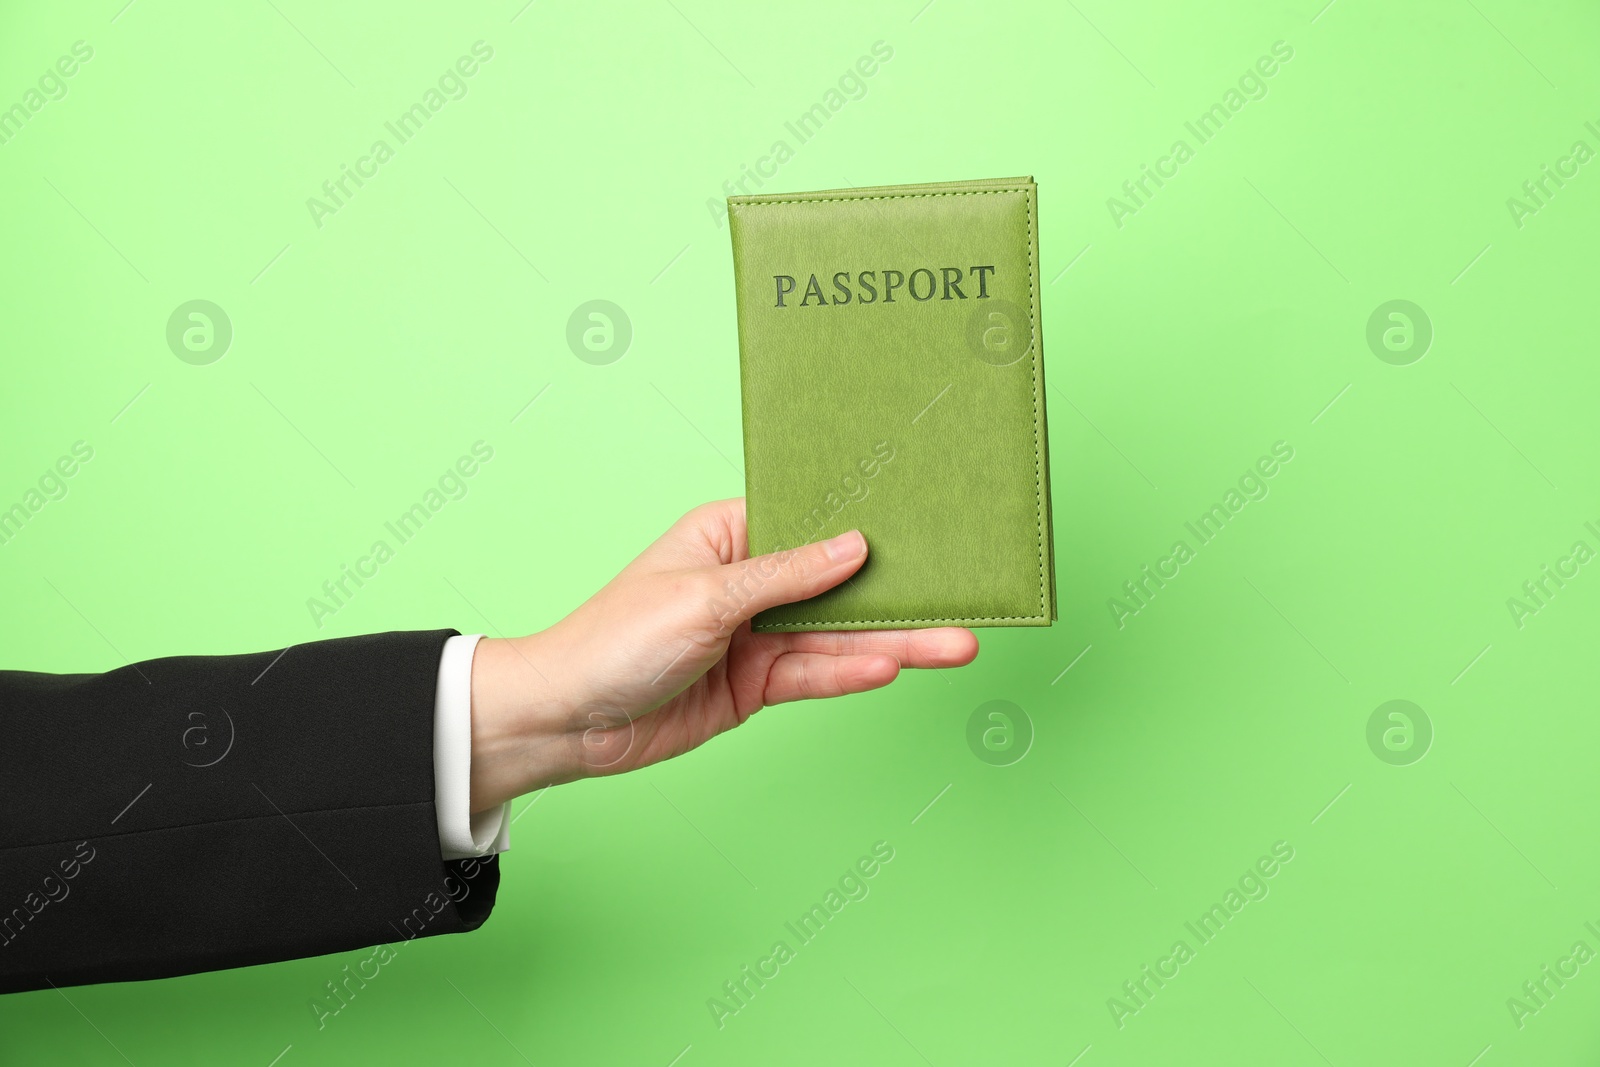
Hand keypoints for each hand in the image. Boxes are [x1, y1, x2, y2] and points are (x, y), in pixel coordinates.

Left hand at [465, 497, 978, 811]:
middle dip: (898, 597)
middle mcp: (748, 582)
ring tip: (955, 645)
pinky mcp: (754, 687)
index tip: (932, 523)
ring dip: (892, 643)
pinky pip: (813, 677)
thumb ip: (787, 577)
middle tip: (965, 602)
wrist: (567, 721)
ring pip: (835, 637)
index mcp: (729, 535)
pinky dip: (850, 674)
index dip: (869, 526)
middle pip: (837, 587)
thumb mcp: (705, 598)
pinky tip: (894, 667)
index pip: (813, 524)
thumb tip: (855, 545)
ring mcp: (754, 637)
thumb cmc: (615, 639)